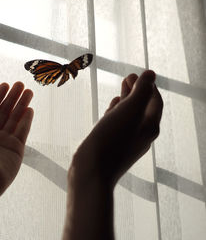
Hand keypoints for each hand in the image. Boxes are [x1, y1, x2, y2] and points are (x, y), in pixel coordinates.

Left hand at [0, 82, 33, 196]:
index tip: (6, 84)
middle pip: (4, 110)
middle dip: (13, 97)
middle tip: (21, 84)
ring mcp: (4, 141)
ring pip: (15, 118)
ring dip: (22, 104)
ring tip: (29, 91)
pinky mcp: (16, 150)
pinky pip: (22, 130)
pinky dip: (26, 119)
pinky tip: (30, 109)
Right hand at [70, 70, 162, 187]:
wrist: (92, 171)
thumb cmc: (111, 140)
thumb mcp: (129, 111)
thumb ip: (142, 91)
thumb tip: (150, 75)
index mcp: (149, 126)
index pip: (154, 101)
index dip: (148, 85)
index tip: (136, 74)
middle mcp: (141, 135)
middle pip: (142, 108)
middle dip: (136, 91)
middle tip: (127, 77)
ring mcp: (126, 141)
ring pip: (129, 116)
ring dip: (126, 100)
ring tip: (121, 88)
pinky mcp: (111, 145)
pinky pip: (118, 125)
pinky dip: (117, 113)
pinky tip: (112, 107)